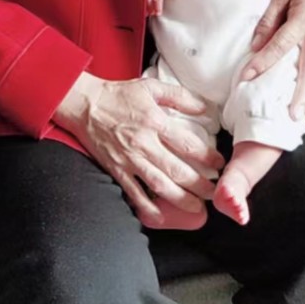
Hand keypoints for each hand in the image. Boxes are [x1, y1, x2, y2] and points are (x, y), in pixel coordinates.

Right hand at [53, 72, 222, 229]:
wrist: (84, 105)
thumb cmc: (117, 95)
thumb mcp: (151, 87)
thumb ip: (180, 96)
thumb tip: (204, 107)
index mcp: (154, 121)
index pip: (187, 144)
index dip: (207, 157)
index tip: (220, 164)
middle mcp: (143, 143)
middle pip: (177, 170)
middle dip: (199, 185)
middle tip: (214, 192)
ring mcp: (130, 160)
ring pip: (160, 185)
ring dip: (181, 199)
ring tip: (197, 208)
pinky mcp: (117, 171)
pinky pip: (134, 194)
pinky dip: (148, 207)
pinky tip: (161, 216)